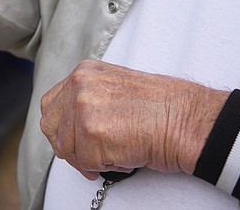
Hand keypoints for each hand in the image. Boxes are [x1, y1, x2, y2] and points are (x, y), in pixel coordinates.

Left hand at [40, 59, 226, 180]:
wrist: (188, 119)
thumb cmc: (163, 109)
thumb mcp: (116, 89)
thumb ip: (90, 99)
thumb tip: (72, 125)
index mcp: (85, 72)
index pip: (51, 106)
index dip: (63, 129)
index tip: (78, 141)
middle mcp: (80, 84)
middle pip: (51, 128)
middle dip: (71, 147)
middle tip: (96, 156)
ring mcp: (84, 106)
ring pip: (67, 149)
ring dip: (92, 159)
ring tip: (120, 151)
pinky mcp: (92, 132)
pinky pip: (86, 164)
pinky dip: (107, 168)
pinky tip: (126, 156)